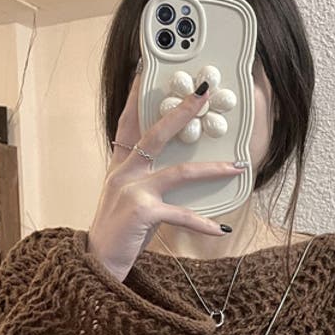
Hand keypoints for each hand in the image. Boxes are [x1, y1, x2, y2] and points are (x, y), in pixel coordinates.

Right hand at [87, 73, 245, 282]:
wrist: (97, 264)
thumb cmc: (117, 234)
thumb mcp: (128, 201)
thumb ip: (147, 183)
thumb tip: (178, 172)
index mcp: (119, 168)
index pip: (127, 123)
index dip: (137, 95)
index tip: (146, 70)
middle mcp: (123, 173)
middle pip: (156, 133)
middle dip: (182, 112)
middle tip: (204, 93)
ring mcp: (133, 191)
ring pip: (179, 172)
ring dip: (212, 168)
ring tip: (237, 166)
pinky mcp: (143, 213)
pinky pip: (182, 215)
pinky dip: (203, 224)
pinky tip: (221, 229)